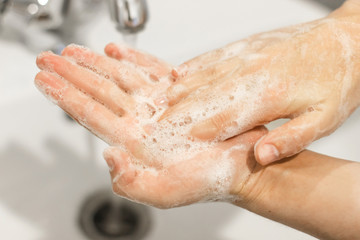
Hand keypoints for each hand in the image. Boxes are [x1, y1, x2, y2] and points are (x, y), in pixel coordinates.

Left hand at [35, 44, 266, 207]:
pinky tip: (117, 52)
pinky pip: (151, 71)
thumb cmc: (210, 182)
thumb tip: (109, 156)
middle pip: (98, 92)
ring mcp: (159, 106)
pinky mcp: (179, 94)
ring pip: (119, 78)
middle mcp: (142, 122)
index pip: (90, 114)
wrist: (242, 165)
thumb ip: (131, 184)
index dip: (65, 96)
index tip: (45, 79)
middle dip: (71, 74)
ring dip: (96, 63)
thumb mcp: (167, 194)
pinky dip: (134, 59)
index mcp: (134, 142)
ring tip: (74, 51)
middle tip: (48, 58)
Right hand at [160, 6, 359, 164]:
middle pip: (206, 98)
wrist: (347, 38)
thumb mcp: (324, 119)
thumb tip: (262, 155)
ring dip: (179, 92)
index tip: (178, 143)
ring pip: (203, 77)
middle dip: (179, 114)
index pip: (224, 119)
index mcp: (270, 95)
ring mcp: (246, 56)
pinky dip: (192, 68)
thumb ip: (291, 139)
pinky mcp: (245, 45)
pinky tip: (178, 74)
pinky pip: (212, 58)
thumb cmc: (339, 78)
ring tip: (158, 104)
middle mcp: (251, 74)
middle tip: (155, 125)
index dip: (199, 133)